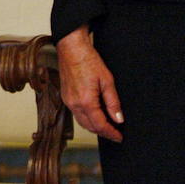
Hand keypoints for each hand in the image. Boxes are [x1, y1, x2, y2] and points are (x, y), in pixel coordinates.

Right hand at [57, 26, 122, 141]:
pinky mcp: (65, 97)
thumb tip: (118, 118)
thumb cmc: (88, 60)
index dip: (111, 133)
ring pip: (82, 122)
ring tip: (107, 126)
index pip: (100, 125)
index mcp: (86, 101)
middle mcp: (74, 104)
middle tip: (115, 133)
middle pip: (90, 127)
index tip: (119, 137)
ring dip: (94, 127)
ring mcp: (68, 101)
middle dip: (103, 132)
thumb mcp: (107, 80)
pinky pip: (76, 114)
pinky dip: (87, 119)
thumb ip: (113, 102)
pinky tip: (95, 114)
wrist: (71, 48)